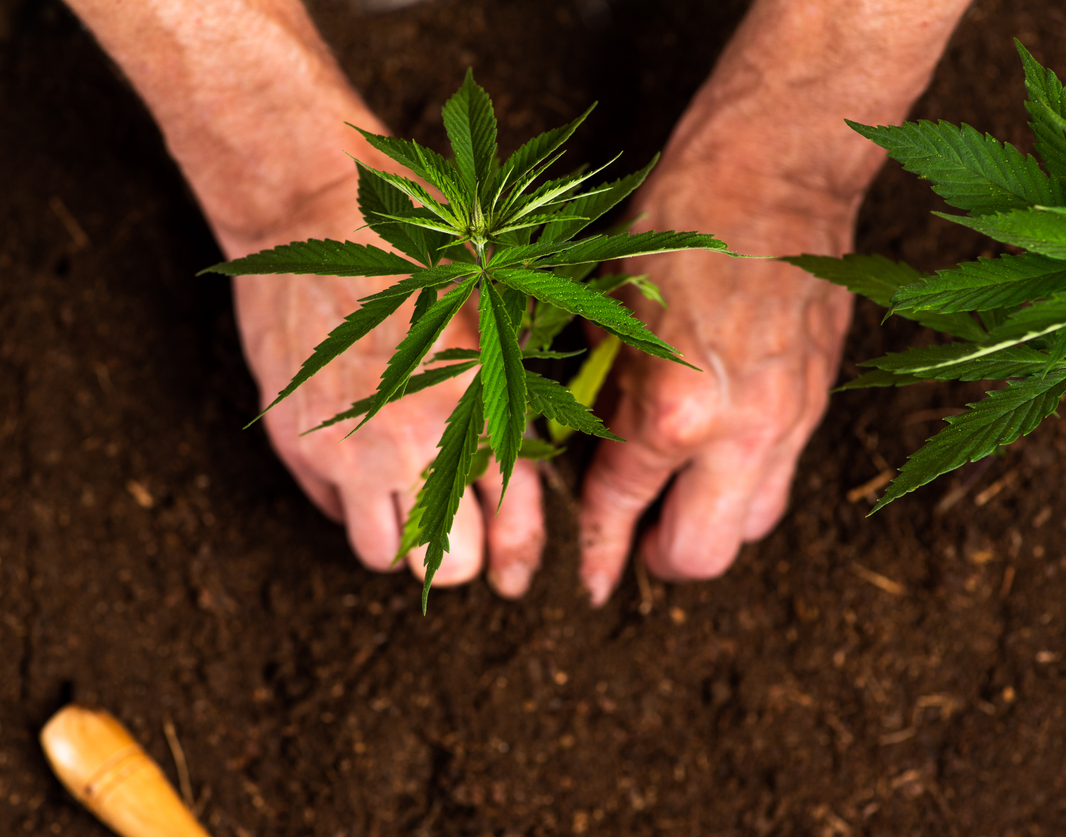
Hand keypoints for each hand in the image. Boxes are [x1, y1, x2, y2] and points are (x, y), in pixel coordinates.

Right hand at [233, 175, 544, 595]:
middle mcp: (408, 440)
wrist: (309, 206)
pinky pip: (329, 511)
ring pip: (380, 554)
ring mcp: (343, 446)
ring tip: (406, 494)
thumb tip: (518, 467)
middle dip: (461, 552)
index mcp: (471, 405)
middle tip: (461, 524)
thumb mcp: (487, 309)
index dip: (518, 557)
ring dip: (401, 535)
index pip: (509, 522)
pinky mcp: (294, 438)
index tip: (515, 571)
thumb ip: (509, 396)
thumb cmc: (413, 241)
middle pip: (446, 562)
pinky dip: (350, 501)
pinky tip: (360, 458)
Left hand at [578, 163, 854, 604]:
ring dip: (710, 522)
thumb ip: (601, 401)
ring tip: (677, 492)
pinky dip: (743, 481)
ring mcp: (788, 420)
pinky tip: (716, 449)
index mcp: (670, 410)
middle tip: (637, 539)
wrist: (773, 173)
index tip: (593, 581)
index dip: (599, 551)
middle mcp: (738, 433)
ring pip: (753, 525)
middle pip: (703, 556)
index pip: (621, 509)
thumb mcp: (604, 316)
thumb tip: (588, 457)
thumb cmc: (674, 228)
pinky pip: (780, 474)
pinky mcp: (817, 400)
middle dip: (660, 558)